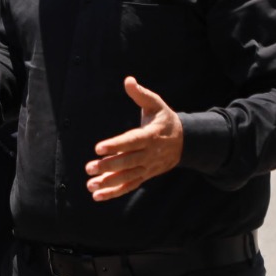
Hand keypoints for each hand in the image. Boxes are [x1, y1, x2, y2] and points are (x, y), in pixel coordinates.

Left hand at [84, 77, 183, 201]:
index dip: (116, 145)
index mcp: (150, 135)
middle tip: (89, 167)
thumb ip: (141, 94)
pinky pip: (129, 185)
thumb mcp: (156, 104)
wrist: (186, 141)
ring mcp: (147, 167)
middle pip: (128, 162)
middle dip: (108, 166)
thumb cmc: (165, 119)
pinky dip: (114, 192)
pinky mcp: (145, 175)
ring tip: (90, 185)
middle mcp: (149, 154)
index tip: (98, 148)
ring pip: (128, 177)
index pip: (132, 141)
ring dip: (108, 183)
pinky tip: (97, 195)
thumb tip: (128, 80)